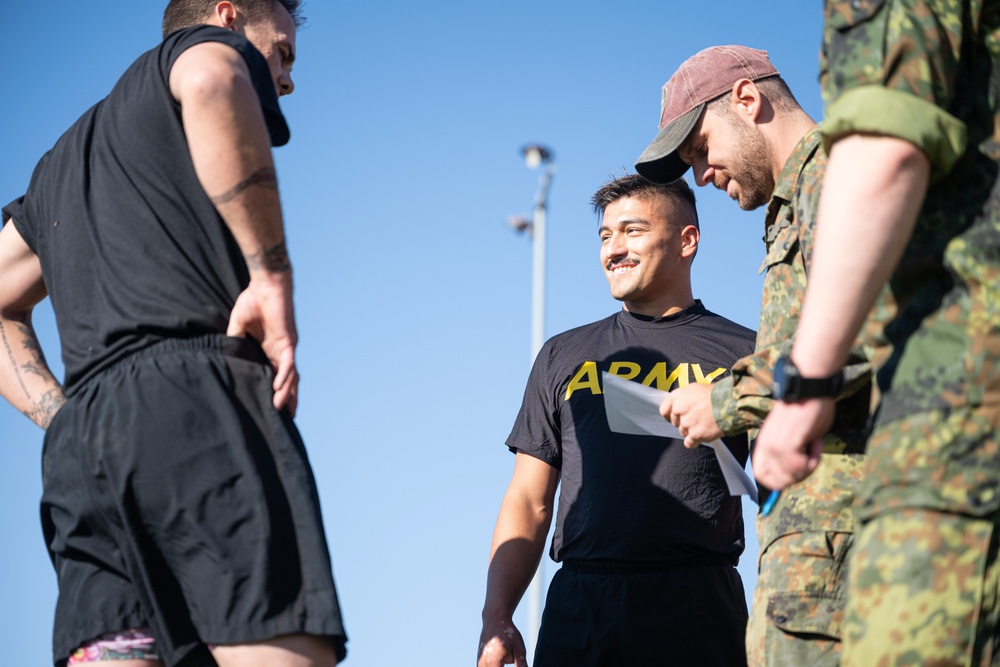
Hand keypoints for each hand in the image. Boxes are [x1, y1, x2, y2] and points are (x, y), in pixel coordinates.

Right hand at [227, 271, 298, 415]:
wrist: (265, 284)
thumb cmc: (254, 300)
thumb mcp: (239, 325)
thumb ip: (235, 340)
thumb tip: (227, 354)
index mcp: (271, 348)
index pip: (276, 373)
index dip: (278, 389)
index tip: (276, 407)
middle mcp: (282, 350)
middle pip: (289, 379)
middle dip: (289, 398)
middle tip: (288, 419)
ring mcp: (287, 347)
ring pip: (290, 375)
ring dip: (286, 393)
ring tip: (282, 411)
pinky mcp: (287, 340)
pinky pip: (288, 363)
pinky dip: (285, 377)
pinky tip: (279, 390)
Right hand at [478, 619, 527, 666]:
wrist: (495, 620)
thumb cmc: (508, 633)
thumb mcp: (519, 649)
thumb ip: (522, 665)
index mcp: (494, 664)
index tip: (515, 662)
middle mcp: (483, 666)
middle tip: (510, 656)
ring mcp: (479, 664)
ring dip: (499, 666)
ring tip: (505, 655)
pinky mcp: (479, 662)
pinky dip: (495, 666)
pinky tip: (501, 659)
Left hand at [659, 382, 723, 447]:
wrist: (730, 403)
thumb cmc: (715, 394)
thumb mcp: (695, 388)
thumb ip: (684, 397)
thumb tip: (678, 405)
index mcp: (677, 397)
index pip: (664, 410)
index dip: (670, 415)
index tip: (676, 418)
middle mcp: (678, 410)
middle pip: (675, 422)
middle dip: (684, 422)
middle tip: (697, 419)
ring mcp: (686, 423)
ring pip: (683, 432)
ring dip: (692, 431)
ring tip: (704, 424)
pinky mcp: (695, 435)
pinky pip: (689, 443)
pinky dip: (695, 441)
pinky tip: (702, 435)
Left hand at [752, 398, 833, 489]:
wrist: (809, 386)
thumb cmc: (806, 407)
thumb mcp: (794, 434)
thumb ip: (791, 453)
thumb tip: (797, 471)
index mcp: (764, 443)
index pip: (761, 475)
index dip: (778, 480)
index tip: (796, 471)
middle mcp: (766, 447)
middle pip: (778, 482)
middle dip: (798, 476)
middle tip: (809, 456)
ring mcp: (775, 446)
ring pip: (793, 476)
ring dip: (809, 465)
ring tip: (812, 442)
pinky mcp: (787, 444)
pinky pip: (802, 467)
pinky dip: (814, 459)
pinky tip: (815, 441)